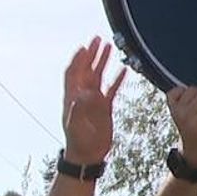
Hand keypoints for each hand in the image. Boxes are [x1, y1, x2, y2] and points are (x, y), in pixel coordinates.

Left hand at [63, 37, 125, 165]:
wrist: (87, 156)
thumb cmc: (78, 142)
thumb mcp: (76, 125)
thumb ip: (79, 108)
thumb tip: (86, 92)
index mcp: (73, 97)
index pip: (74, 73)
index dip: (78, 59)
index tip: (84, 47)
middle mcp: (83, 96)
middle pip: (87, 69)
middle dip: (92, 54)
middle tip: (98, 39)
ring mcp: (94, 101)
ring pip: (99, 76)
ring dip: (103, 62)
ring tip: (109, 47)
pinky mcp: (105, 108)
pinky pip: (112, 89)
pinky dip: (117, 79)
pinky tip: (124, 70)